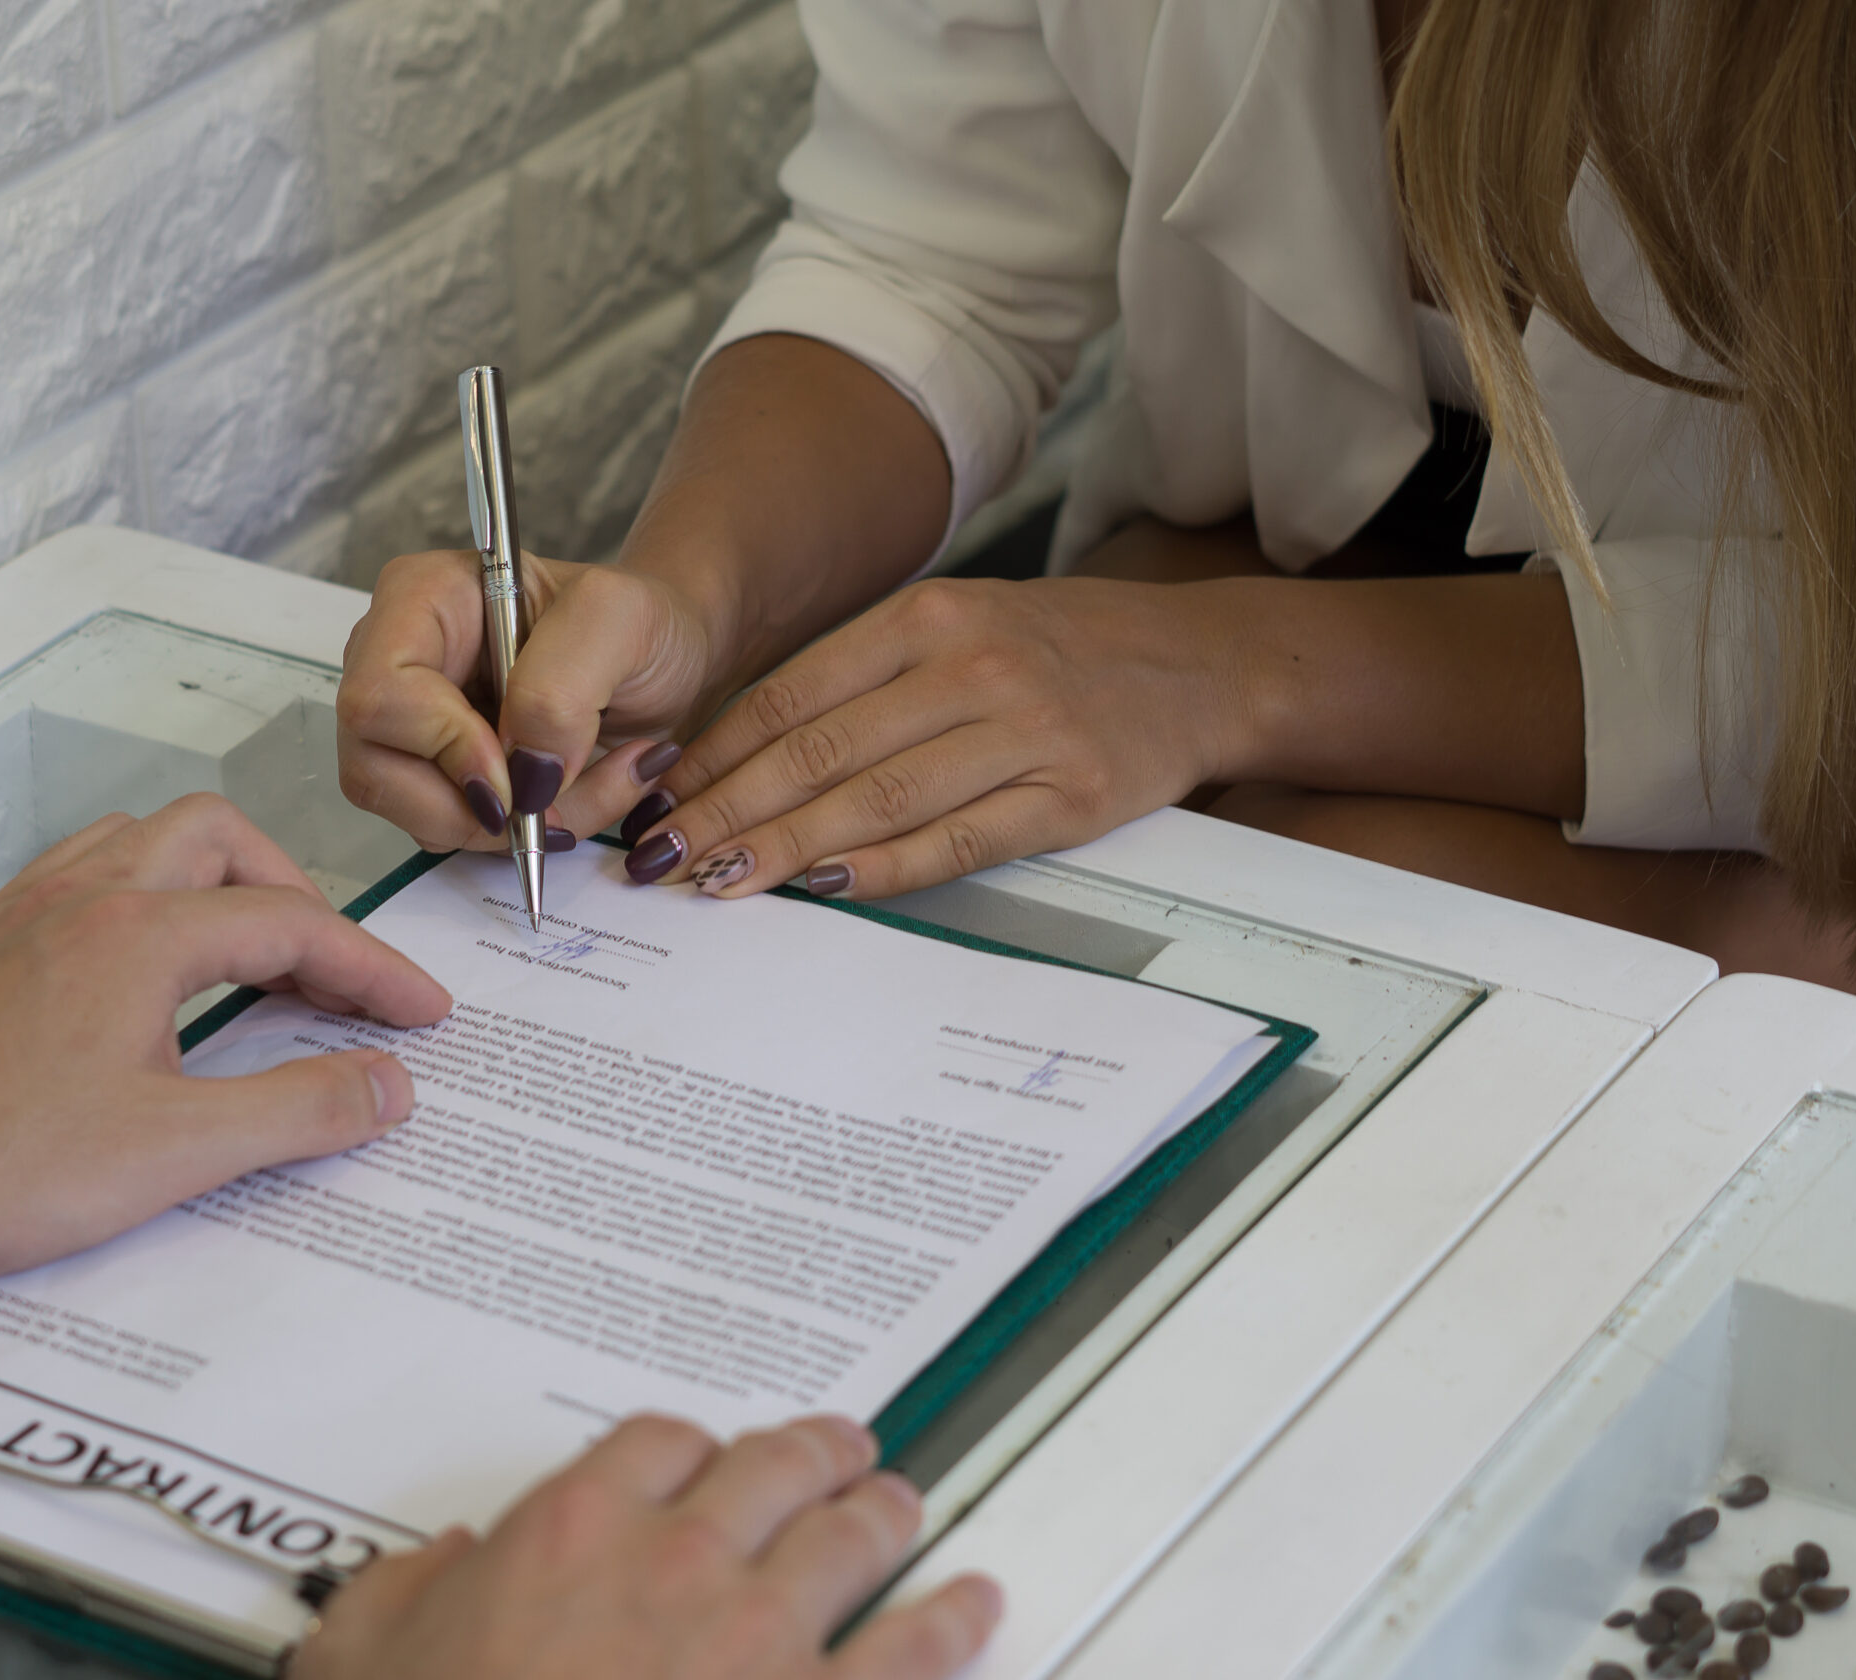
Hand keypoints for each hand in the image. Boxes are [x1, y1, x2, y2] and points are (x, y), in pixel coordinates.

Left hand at [0, 794, 451, 1285]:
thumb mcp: (171, 1154)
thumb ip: (295, 1110)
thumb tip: (388, 1083)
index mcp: (136, 934)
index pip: (291, 922)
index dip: (372, 968)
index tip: (421, 1015)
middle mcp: (76, 899)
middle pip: (214, 838)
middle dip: (292, 892)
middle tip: (329, 972)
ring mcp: (11, 918)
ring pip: (135, 843)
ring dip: (208, 884)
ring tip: (244, 962)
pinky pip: (72, 883)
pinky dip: (136, 905)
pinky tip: (136, 982)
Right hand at [288, 1414, 1000, 1679]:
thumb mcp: (356, 1656)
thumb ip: (400, 1593)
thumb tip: (434, 1573)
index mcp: (573, 1530)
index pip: (656, 1441)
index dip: (684, 1445)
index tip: (693, 1457)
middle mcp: (678, 1561)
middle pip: (770, 1467)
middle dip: (808, 1451)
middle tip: (832, 1447)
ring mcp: (758, 1638)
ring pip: (849, 1536)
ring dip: (882, 1511)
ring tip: (899, 1501)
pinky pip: (911, 1652)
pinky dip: (952, 1619)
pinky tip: (975, 1605)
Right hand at [335, 549, 725, 854]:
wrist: (670, 663)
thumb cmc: (644, 625)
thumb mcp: (624, 622)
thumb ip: (560, 687)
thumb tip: (518, 773)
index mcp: (423, 597)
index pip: (377, 694)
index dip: (440, 747)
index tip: (518, 771)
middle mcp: (399, 659)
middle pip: (372, 768)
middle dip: (472, 808)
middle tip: (553, 799)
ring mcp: (411, 723)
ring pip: (413, 814)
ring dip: (511, 828)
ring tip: (587, 785)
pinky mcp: (438, 773)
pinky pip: (452, 831)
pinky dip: (521, 836)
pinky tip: (571, 795)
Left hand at [617, 576, 1259, 899]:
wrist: (1201, 665)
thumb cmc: (1059, 651)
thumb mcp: (959, 627)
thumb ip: (865, 680)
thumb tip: (745, 753)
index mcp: (927, 618)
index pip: (792, 694)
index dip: (714, 754)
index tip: (655, 800)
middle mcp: (968, 666)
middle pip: (820, 750)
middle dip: (727, 809)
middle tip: (661, 857)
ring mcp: (1022, 731)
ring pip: (876, 798)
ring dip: (786, 847)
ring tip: (719, 881)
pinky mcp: (1068, 796)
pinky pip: (956, 841)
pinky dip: (885, 867)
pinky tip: (826, 885)